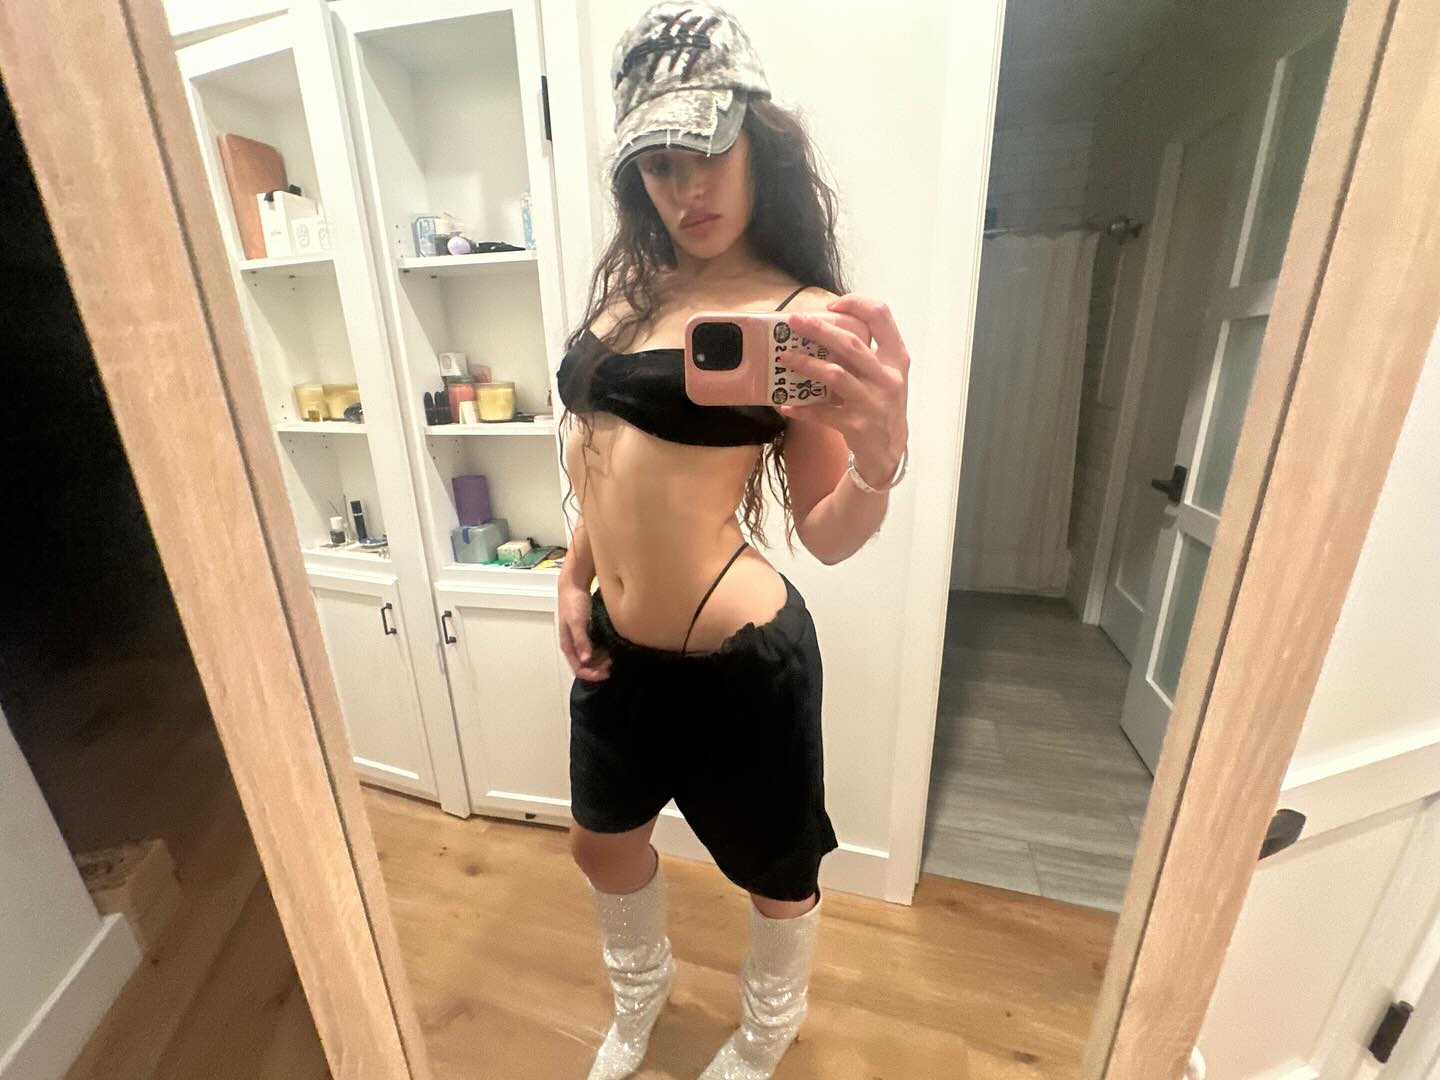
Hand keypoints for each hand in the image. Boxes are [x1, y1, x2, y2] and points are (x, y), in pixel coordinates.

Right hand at [558, 579, 611, 680]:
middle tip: (612, 665)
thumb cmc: (573, 602)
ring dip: (602, 662)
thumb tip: (585, 660)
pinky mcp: (589, 633)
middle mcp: (574, 646)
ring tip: (614, 657)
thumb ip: (581, 640)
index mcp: (568, 645)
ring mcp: (582, 640)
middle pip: (586, 666)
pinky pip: (596, 649)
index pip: (578, 669)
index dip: (592, 674)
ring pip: (592, 659)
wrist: (574, 584)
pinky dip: (604, 652)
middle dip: (598, 669)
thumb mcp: (577, 621)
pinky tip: (612, 649)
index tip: (605, 672)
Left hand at [779, 295, 910, 486]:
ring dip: (806, 364)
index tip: (831, 305)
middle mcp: (888, 378)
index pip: (882, 316)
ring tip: (784, 357)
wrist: (889, 451)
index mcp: (896, 359)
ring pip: (835, 375)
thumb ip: (864, 354)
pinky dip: (802, 408)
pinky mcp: (856, 425)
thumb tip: (823, 329)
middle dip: (818, 329)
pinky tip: (785, 404)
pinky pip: (822, 413)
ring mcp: (872, 403)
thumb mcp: (884, 375)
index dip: (856, 304)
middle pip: (850, 344)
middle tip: (793, 320)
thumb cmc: (881, 404)